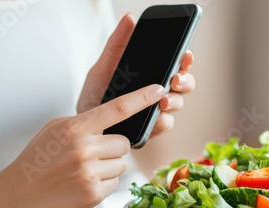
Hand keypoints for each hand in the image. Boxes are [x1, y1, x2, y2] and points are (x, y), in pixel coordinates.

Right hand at [0, 84, 164, 207]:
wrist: (21, 193)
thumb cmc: (39, 158)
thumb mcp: (57, 129)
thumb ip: (86, 122)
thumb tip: (115, 118)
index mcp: (76, 128)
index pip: (118, 108)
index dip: (142, 98)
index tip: (158, 90)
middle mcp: (85, 150)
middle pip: (124, 143)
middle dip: (113, 148)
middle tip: (93, 153)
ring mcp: (90, 174)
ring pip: (122, 165)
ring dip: (109, 166)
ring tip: (85, 169)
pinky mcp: (94, 194)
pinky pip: (116, 183)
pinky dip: (104, 183)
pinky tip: (84, 182)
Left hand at [77, 13, 195, 138]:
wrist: (83, 127)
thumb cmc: (95, 95)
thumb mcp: (102, 67)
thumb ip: (117, 44)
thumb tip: (130, 18)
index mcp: (151, 74)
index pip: (176, 64)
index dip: (185, 59)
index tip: (185, 55)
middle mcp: (158, 92)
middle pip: (184, 84)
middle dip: (185, 81)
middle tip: (175, 80)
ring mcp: (157, 111)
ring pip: (178, 104)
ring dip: (175, 101)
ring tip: (163, 102)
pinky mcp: (152, 129)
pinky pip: (165, 125)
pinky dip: (161, 121)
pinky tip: (154, 119)